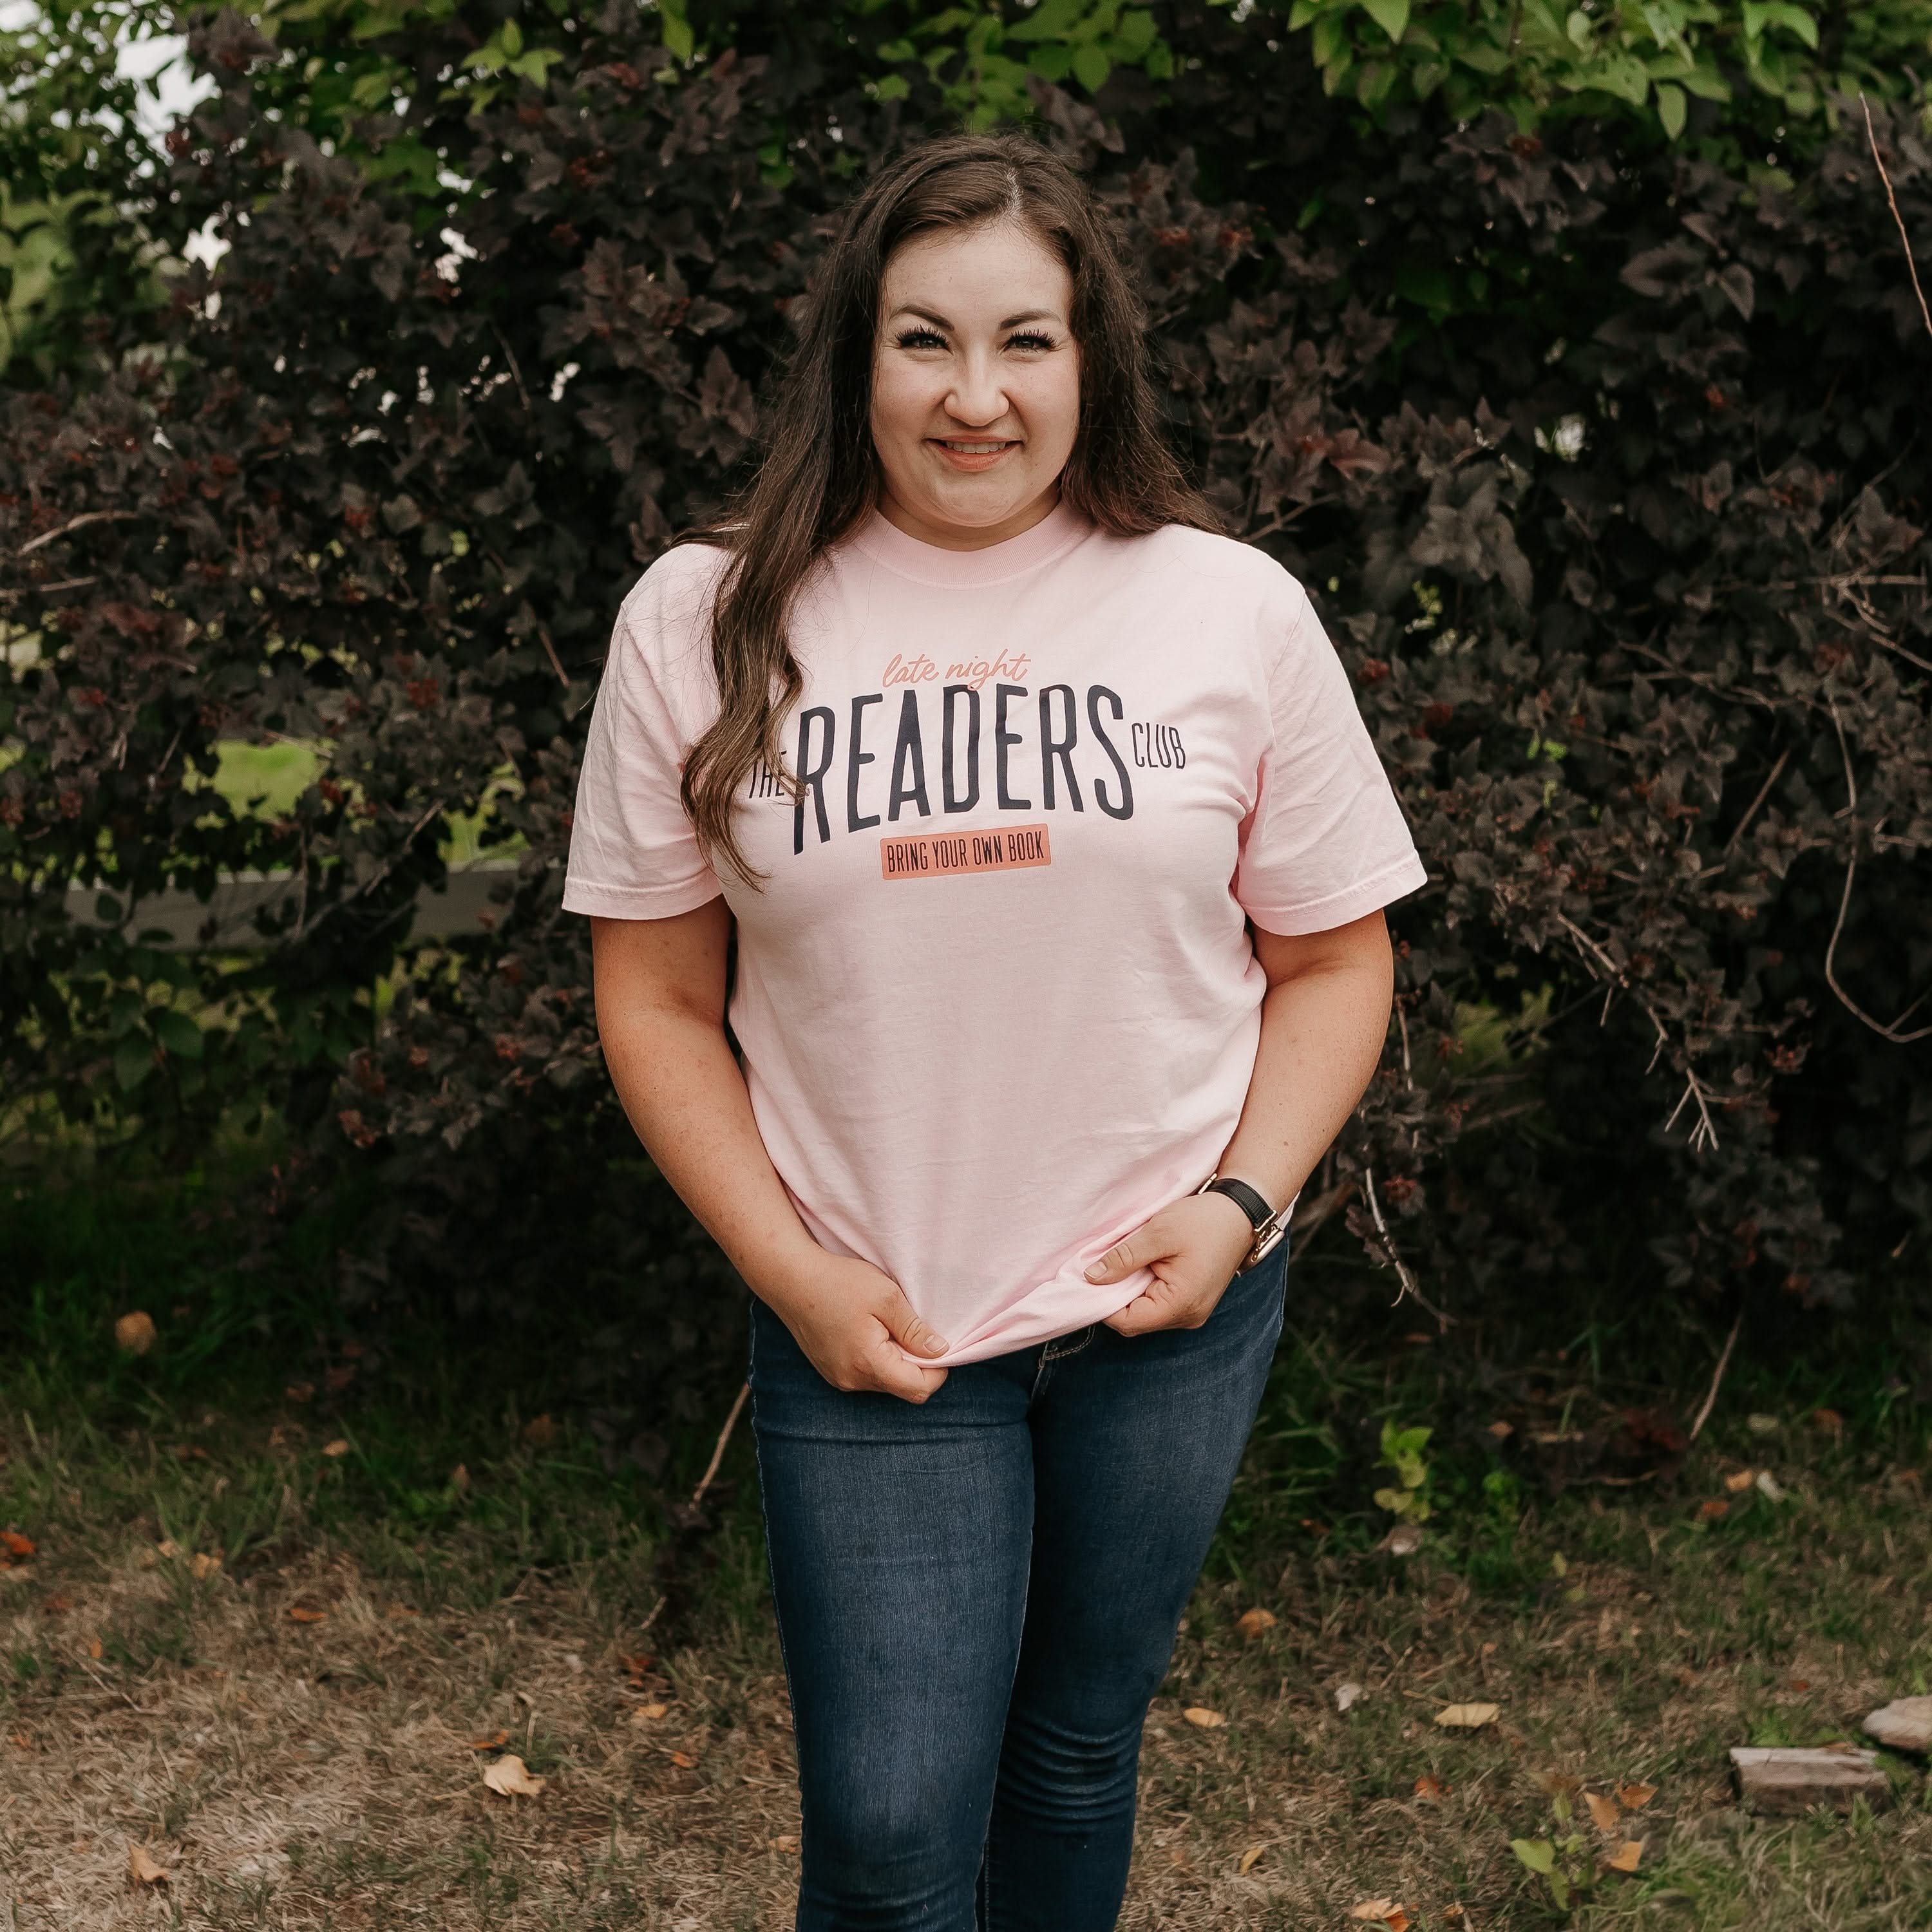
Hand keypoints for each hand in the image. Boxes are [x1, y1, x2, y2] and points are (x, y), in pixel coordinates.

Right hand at [757, 1251, 950, 1402]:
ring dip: (896, 1361)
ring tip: (889, 1326)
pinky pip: (865, 1375)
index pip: (918, 1389)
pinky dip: (877, 1359)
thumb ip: (915, 1330)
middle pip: (902, 1388)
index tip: (939, 1343)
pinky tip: (870, 1331)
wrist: (791, 1279)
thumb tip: (941, 1351)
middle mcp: (851, 1380)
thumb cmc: (839, 1282)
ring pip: (884, 1381)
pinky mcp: (830, 1370)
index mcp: (868, 1364)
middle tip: (914, 1329)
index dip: (938, 1371)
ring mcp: (838, 1378)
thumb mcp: (887, 1298)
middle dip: (918, 1365)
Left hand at [1086, 1191, 1258, 1336]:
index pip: (1127, 1322)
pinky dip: (1143, 1286)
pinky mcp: (1191, 1302)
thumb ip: (1123, 1258)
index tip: (1089, 1277)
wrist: (1240, 1213)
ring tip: (1127, 1260)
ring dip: (1129, 1289)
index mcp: (1181, 1305)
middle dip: (1114, 1294)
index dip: (1102, 1303)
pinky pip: (1158, 1303)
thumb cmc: (1203, 1221)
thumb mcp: (1158, 1233)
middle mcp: (1188, 1317)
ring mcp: (1191, 1312)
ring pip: (1145, 1312)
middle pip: (1134, 1320)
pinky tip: (1142, 1264)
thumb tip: (1090, 1278)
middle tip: (1105, 1264)